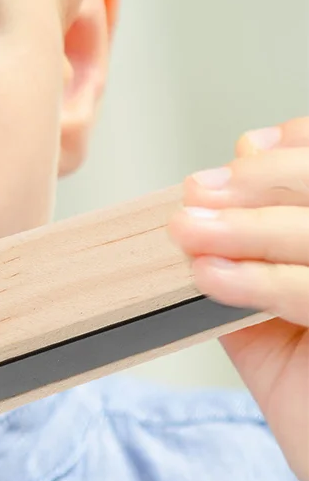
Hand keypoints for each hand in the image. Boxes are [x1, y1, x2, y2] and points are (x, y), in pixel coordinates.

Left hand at [167, 117, 308, 480]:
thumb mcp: (270, 328)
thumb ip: (249, 271)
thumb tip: (203, 214)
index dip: (294, 153)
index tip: (239, 153)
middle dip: (262, 182)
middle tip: (197, 194)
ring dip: (248, 227)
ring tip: (187, 231)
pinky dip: (260, 282)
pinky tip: (209, 277)